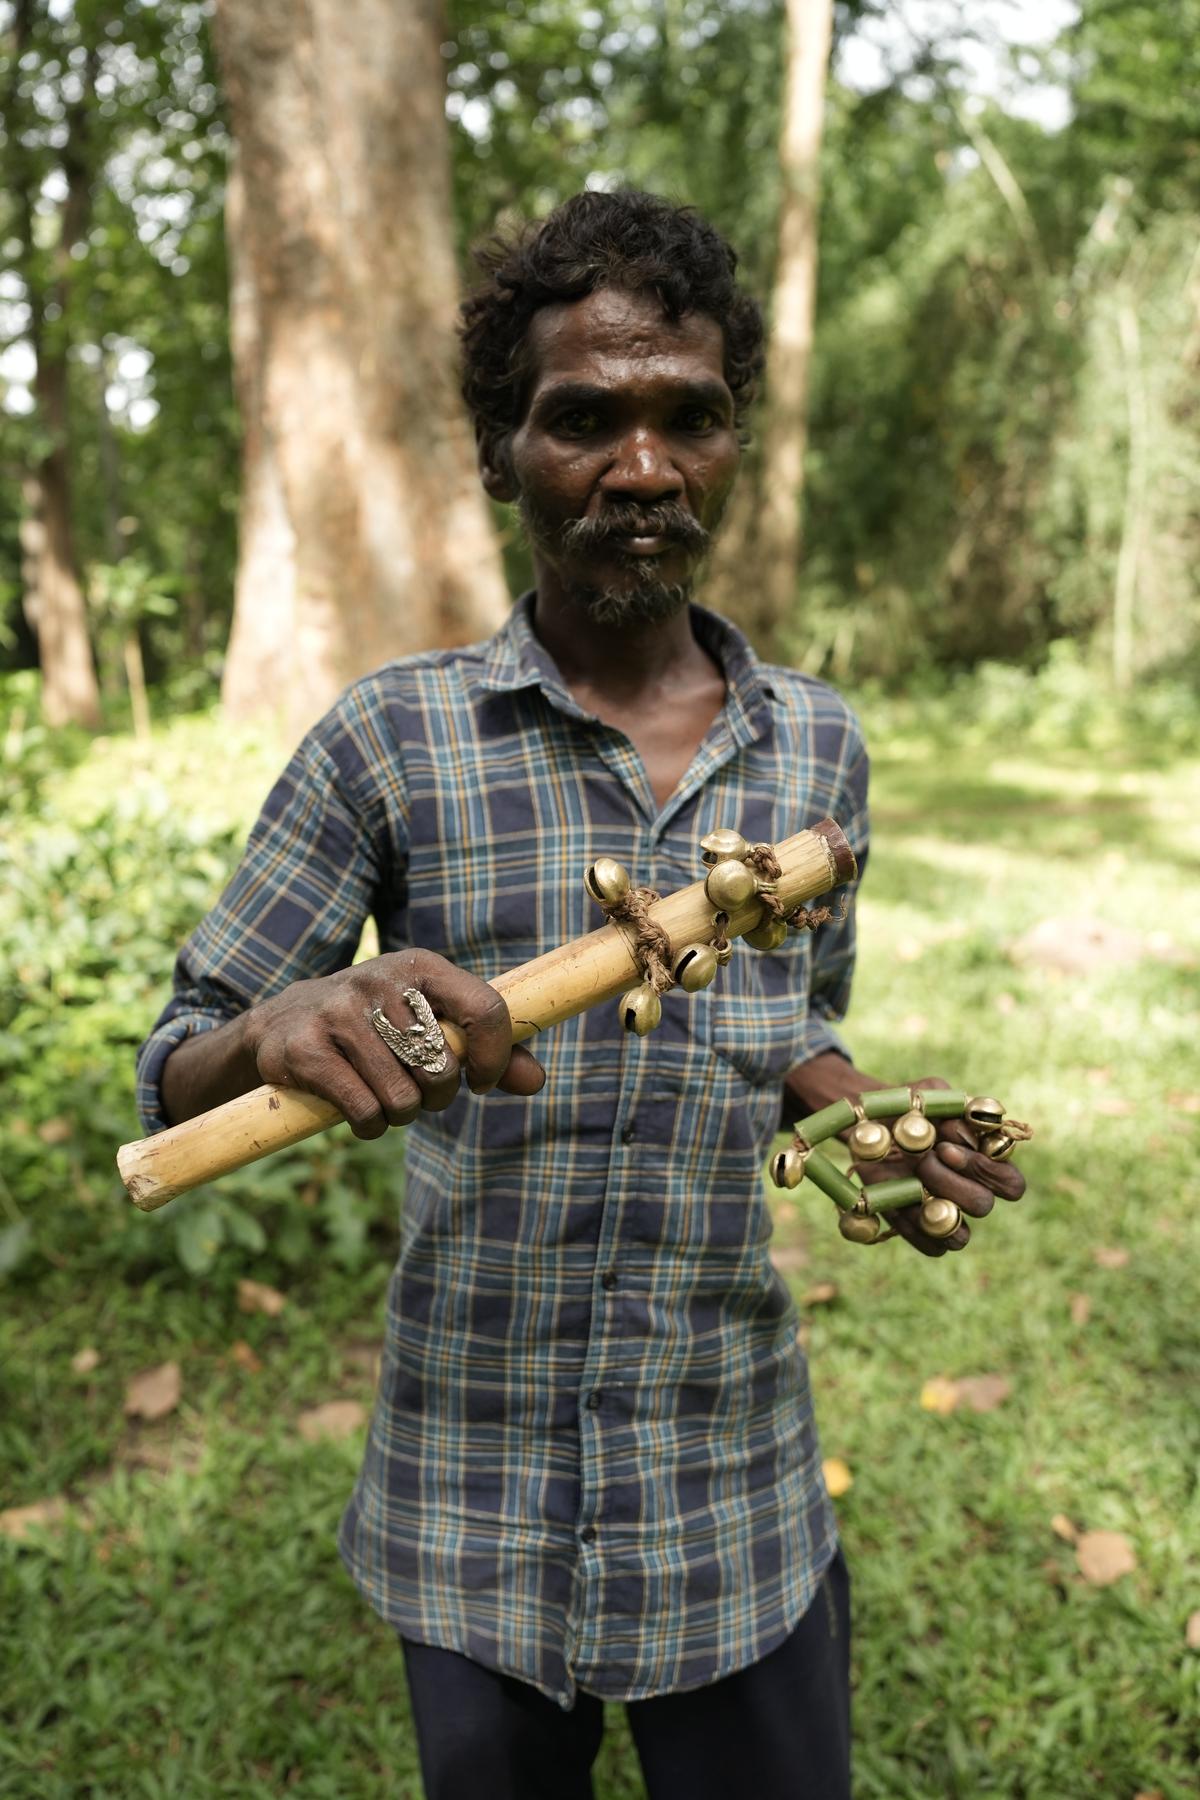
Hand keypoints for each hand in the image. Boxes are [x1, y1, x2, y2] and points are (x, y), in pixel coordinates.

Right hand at [241, 949, 545, 1138]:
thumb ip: (486, 1050)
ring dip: (399, 1115)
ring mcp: (339, 1012)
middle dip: (436, 1097)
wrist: (283, 1022)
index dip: (494, 1058)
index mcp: (420, 967)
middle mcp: (379, 980)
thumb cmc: (377, 1026)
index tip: (482, 1082)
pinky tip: (359, 1111)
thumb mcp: (429, 1022)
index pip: (485, 1009)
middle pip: (442, 1068)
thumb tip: (536, 1081)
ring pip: (402, 1098)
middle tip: (417, 1091)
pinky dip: (369, 1125)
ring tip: (384, 1099)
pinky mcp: (306, 1049)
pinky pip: (364, 1111)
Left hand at [854, 1077, 1025, 1256]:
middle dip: (952, 1182)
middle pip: (983, 1206)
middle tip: (925, 1158)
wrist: (868, 1125)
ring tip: (911, 1181)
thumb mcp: (927, 1095)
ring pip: (961, 1237)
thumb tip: (963, 1132)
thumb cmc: (908, 1108)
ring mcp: (949, 1215)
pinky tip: (896, 1204)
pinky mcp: (923, 1231)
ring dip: (935, 1208)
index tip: (947, 1147)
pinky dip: (913, 1229)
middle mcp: (972, 1192)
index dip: (987, 1170)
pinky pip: (932, 1248)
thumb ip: (951, 1106)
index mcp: (986, 1162)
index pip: (1011, 1184)